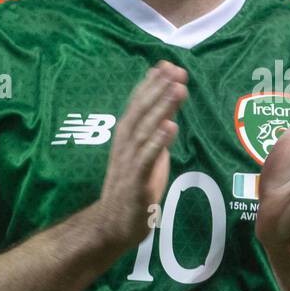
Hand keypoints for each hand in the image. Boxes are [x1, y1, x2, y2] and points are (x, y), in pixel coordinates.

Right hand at [96, 60, 187, 247]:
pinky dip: (158, 141)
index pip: (139, 105)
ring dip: (162, 108)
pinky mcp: (135, 181)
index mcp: (127, 137)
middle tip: (176, 69)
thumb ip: (155, 136)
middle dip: (159, 88)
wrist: (111, 226)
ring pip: (145, 129)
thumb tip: (169, 114)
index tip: (167, 65)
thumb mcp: (147, 157)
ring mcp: (129, 162)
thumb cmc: (132, 191)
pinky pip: (146, 158)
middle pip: (142, 111)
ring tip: (178, 89)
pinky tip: (171, 126)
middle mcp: (125, 144)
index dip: (152, 84)